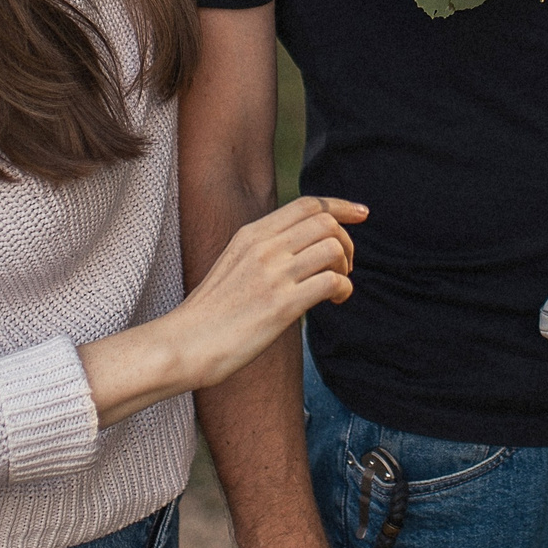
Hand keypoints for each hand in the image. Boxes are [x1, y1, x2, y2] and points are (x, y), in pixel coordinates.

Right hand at [177, 195, 362, 390]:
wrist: (185, 343)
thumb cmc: (211, 312)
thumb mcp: (233, 263)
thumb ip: (264, 250)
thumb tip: (301, 249)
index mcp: (252, 234)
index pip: (307, 204)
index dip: (340, 206)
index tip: (362, 213)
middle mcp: (264, 248)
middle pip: (326, 223)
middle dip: (347, 242)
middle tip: (344, 267)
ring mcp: (273, 275)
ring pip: (332, 248)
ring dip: (346, 267)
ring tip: (337, 286)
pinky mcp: (282, 305)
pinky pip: (332, 282)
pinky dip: (344, 289)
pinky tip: (335, 301)